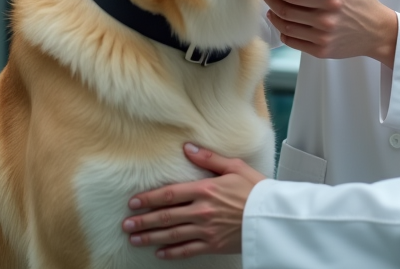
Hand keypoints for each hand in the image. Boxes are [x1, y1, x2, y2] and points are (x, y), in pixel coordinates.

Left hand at [123, 144, 264, 258]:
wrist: (273, 217)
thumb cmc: (257, 189)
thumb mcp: (235, 167)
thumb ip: (209, 158)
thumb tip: (187, 148)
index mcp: (206, 190)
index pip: (170, 194)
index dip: (149, 199)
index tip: (133, 202)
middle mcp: (202, 211)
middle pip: (166, 216)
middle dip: (143, 221)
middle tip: (125, 224)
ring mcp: (206, 230)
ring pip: (172, 235)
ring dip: (151, 237)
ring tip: (134, 238)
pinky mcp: (213, 245)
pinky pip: (187, 250)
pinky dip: (172, 252)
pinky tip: (159, 253)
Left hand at [261, 0, 398, 66]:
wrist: (377, 32)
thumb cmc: (362, 5)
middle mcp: (325, 17)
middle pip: (285, 7)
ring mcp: (322, 36)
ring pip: (285, 25)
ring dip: (273, 14)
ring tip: (270, 6)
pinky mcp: (321, 50)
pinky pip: (292, 41)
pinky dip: (282, 31)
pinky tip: (280, 23)